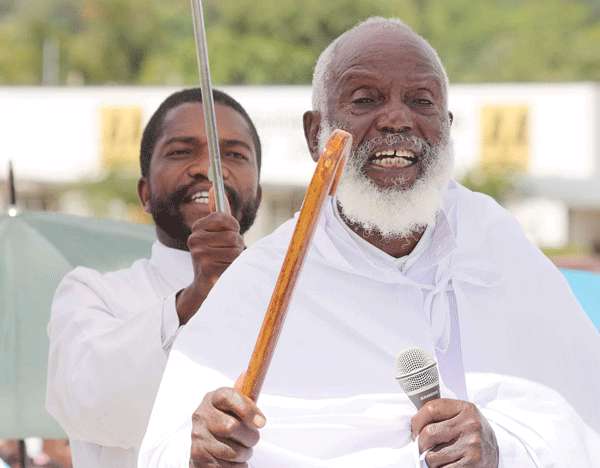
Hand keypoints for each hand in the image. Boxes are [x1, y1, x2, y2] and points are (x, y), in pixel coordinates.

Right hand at [177, 188, 244, 323]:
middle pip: (232, 234)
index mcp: (197, 229)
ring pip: (234, 249)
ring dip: (236, 257)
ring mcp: (199, 256)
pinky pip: (233, 262)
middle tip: (228, 252)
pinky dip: (234, 267)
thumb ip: (218, 212)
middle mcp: (194, 241)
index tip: (231, 231)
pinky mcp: (207, 271)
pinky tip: (224, 272)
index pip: (223, 217)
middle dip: (237, 244)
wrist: (206, 285)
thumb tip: (215, 188)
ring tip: (227, 262)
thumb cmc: (216, 255)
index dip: (233, 225)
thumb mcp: (216, 232)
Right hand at [190, 387, 265, 466]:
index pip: (229, 397)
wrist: (203, 447)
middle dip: (249, 437)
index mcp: (212, 399)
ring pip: (232, 451)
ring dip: (244, 453)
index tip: (262, 422)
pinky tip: (232, 460)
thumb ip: (242, 393)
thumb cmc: (224, 422)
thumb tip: (246, 373)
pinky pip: (228, 467)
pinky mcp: (198, 458)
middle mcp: (201, 416)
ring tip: (241, 449)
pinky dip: (238, 466)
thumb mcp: (232, 406)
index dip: (247, 409)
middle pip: (231, 426)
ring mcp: (198, 437)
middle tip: (252, 439)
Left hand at [411, 399, 498, 467]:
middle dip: (421, 444)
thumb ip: (440, 415)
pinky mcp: (473, 463)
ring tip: (440, 457)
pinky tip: (447, 464)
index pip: (430, 409)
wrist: (497, 450)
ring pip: (432, 456)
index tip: (415, 431)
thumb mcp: (460, 415)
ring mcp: (472, 445)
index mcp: (465, 408)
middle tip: (424, 447)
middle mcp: (471, 425)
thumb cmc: (471, 432)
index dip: (416, 421)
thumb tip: (414, 429)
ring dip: (431, 460)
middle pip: (428, 433)